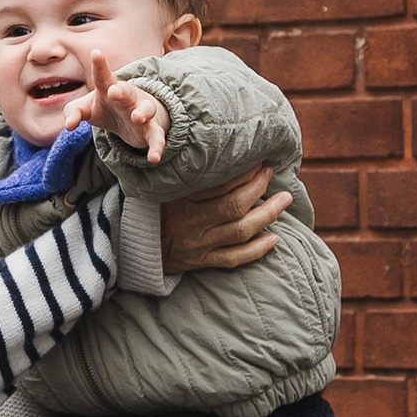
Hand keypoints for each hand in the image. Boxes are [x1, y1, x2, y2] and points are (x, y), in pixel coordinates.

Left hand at [73, 47, 167, 160]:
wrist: (133, 118)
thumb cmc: (106, 107)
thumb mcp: (86, 108)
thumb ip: (74, 112)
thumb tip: (68, 126)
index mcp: (109, 88)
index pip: (103, 76)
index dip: (99, 65)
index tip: (96, 52)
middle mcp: (128, 98)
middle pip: (126, 92)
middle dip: (121, 91)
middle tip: (114, 91)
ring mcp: (141, 112)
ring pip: (146, 110)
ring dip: (142, 113)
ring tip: (137, 118)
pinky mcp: (150, 130)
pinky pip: (156, 137)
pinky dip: (157, 147)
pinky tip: (154, 158)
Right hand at [161, 165, 287, 277]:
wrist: (132, 248)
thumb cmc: (152, 211)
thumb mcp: (161, 188)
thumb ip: (184, 175)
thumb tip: (217, 154)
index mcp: (179, 199)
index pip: (217, 183)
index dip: (242, 171)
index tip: (256, 160)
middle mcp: (190, 222)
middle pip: (234, 205)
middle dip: (259, 187)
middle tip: (270, 173)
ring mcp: (197, 244)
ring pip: (240, 231)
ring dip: (267, 214)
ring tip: (284, 199)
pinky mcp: (200, 262)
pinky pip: (234, 258)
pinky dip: (257, 250)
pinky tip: (274, 239)